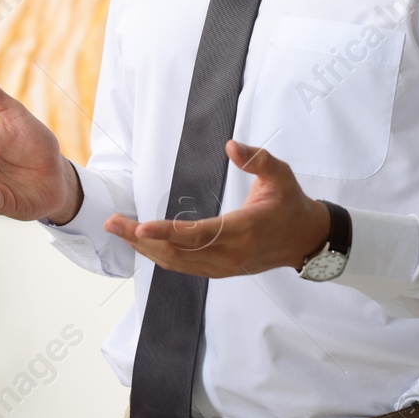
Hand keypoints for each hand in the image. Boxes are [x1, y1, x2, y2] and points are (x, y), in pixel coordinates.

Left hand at [105, 141, 329, 277]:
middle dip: (141, 239)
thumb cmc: (291, 204)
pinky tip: (142, 245)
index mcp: (243, 229)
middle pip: (177, 252)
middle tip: (112, 223)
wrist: (307, 239)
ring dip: (145, 249)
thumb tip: (231, 146)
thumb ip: (257, 159)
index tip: (140, 227)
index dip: (166, 232)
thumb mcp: (281, 175)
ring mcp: (225, 266)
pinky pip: (184, 267)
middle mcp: (230, 253)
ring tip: (119, 231)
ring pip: (177, 263)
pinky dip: (160, 256)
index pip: (197, 234)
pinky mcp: (221, 271)